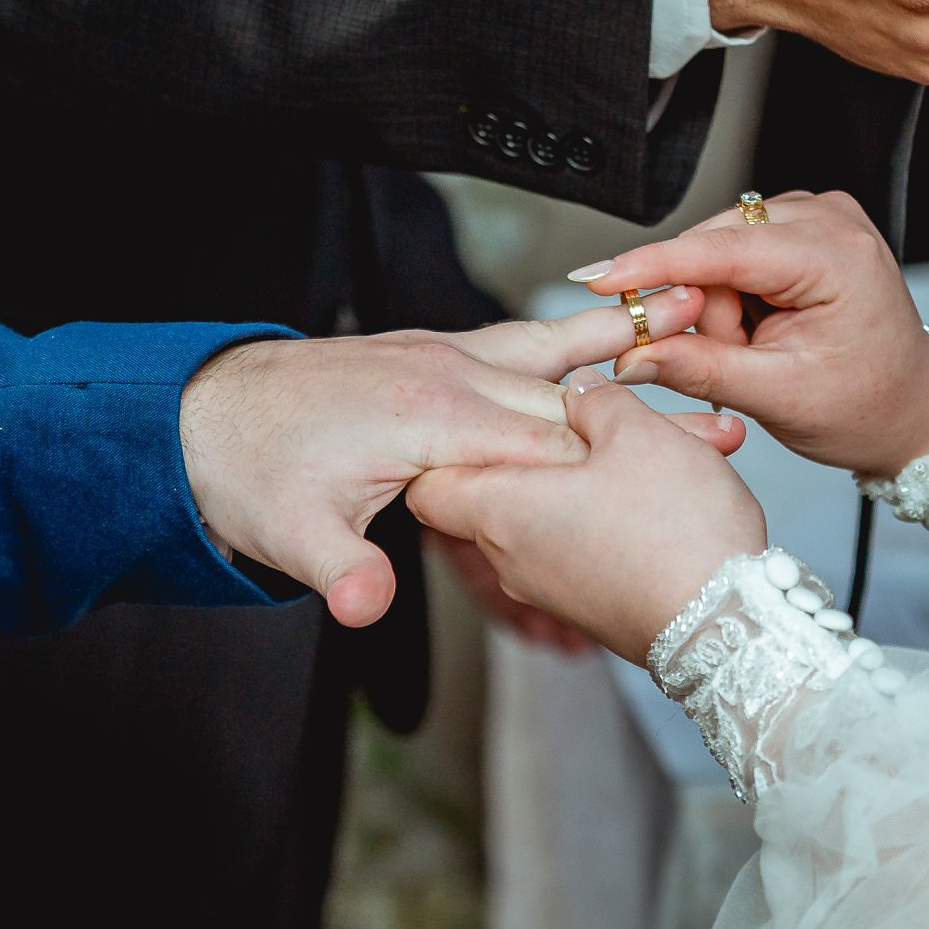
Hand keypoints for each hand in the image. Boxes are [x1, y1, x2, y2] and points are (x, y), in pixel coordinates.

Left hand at [178, 288, 726, 627]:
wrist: (204, 413)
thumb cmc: (248, 470)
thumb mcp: (288, 533)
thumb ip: (339, 570)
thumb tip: (364, 609)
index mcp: (428, 414)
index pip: (543, 441)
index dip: (615, 461)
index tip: (688, 467)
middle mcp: (444, 372)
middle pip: (563, 394)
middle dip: (643, 408)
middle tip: (724, 418)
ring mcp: (440, 356)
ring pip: (547, 350)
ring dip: (617, 343)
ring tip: (692, 319)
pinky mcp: (433, 354)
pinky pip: (518, 345)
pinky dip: (570, 341)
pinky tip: (609, 338)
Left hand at [409, 379, 766, 665]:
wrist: (729, 631)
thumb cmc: (677, 531)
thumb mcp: (638, 434)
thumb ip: (596, 401)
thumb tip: (577, 389)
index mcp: (501, 507)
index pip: (428, 483)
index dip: (450, 443)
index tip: (490, 414)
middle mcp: (509, 555)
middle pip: (488, 493)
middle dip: (531, 449)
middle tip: (583, 416)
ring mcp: (545, 587)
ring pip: (539, 517)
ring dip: (578, 480)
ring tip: (639, 450)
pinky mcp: (584, 604)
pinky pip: (572, 546)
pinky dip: (598, 514)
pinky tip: (649, 495)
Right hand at [570, 191, 928, 482]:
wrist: (911, 407)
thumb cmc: (865, 406)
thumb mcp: (779, 397)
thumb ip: (702, 371)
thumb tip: (635, 353)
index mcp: (837, 257)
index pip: (723, 250)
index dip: (653, 265)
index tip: (598, 277)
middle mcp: (830, 219)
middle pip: (714, 248)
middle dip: (704, 310)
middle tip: (735, 360)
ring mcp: (819, 217)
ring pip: (718, 251)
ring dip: (719, 307)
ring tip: (760, 349)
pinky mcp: (804, 226)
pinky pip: (734, 253)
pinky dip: (733, 296)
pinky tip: (762, 328)